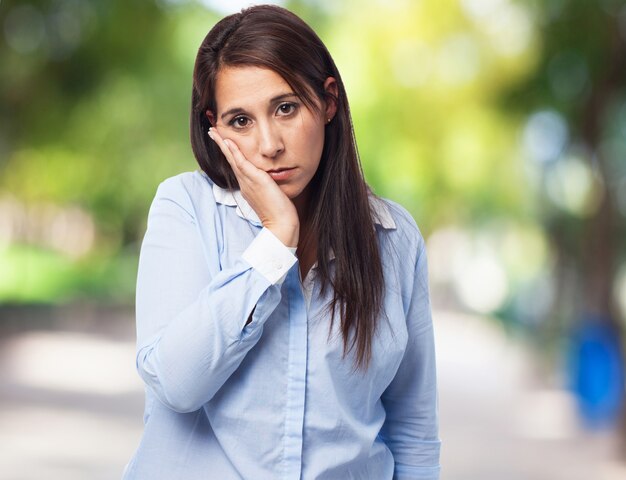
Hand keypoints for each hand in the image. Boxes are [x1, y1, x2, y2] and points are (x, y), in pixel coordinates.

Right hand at [208, 128, 298, 247]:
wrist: (281, 224)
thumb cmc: (279, 213)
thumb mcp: (271, 195)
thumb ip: (267, 186)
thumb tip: (270, 181)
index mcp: (247, 186)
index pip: (236, 165)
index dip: (229, 153)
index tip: (223, 141)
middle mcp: (244, 183)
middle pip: (230, 160)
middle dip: (221, 145)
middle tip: (211, 131)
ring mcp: (248, 182)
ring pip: (233, 159)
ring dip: (223, 144)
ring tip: (214, 132)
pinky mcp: (255, 181)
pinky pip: (242, 163)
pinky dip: (234, 152)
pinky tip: (228, 142)